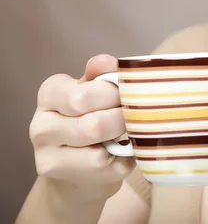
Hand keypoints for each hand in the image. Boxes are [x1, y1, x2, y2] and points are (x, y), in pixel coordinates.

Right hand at [29, 55, 133, 202]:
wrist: (79, 163)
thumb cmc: (93, 115)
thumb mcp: (98, 90)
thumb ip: (103, 75)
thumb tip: (105, 62)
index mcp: (51, 93)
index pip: (84, 97)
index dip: (115, 96)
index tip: (129, 96)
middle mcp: (40, 124)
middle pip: (93, 126)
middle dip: (122, 121)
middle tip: (138, 117)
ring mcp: (44, 154)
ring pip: (96, 154)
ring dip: (122, 143)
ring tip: (129, 134)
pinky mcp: (57, 176)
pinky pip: (103, 171)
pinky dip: (122, 163)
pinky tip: (121, 154)